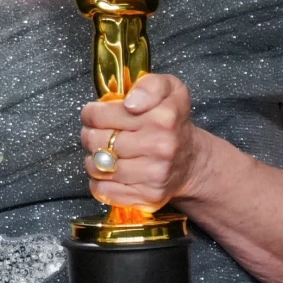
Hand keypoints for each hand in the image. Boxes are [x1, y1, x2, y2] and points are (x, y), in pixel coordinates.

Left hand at [81, 72, 203, 213]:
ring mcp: (154, 174)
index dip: (91, 114)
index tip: (95, 115)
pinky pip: (102, 190)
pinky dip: (100, 182)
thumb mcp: (169, 90)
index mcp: (163, 118)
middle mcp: (160, 147)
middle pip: (94, 140)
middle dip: (90, 135)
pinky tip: (112, 172)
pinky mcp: (148, 196)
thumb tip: (131, 102)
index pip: (99, 115)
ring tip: (107, 152)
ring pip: (96, 166)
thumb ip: (149, 86)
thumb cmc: (173, 122)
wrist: (192, 162)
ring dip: (94, 159)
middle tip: (100, 134)